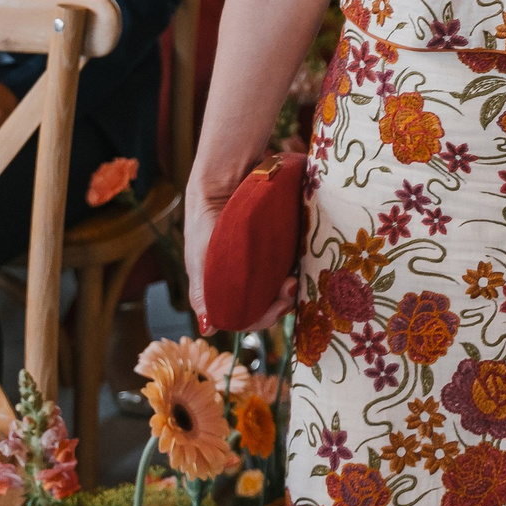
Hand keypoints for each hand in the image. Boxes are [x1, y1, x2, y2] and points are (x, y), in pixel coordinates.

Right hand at [182, 159, 296, 332]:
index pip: (248, 316)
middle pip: (269, 302)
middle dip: (282, 302)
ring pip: (283, 284)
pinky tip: (305, 261)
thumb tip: (208, 329)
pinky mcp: (281, 239)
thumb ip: (203, 292)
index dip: (263, 318)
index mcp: (226, 285)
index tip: (278, 307)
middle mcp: (248, 274)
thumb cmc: (206, 219)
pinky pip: (294, 259)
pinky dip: (300, 264)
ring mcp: (265, 258)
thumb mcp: (200, 258)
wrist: (224, 176)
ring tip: (297, 276)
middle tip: (291, 288)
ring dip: (294, 286)